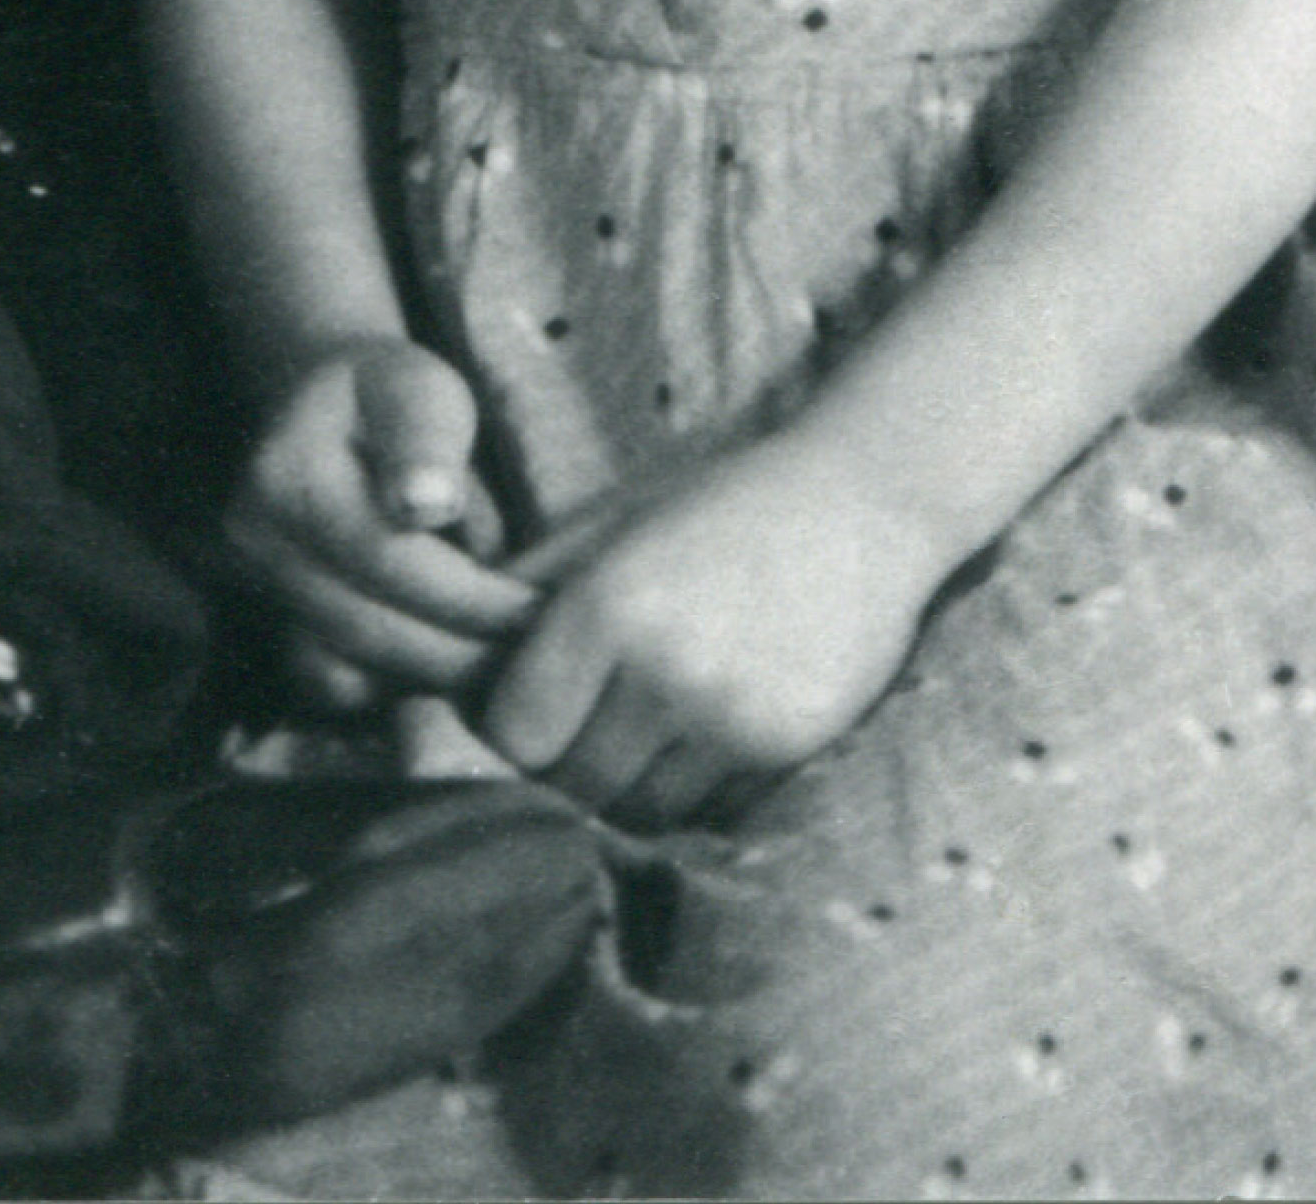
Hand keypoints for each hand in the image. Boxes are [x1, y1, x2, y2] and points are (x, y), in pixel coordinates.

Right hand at [225, 338, 534, 701]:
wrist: (322, 408)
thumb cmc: (389, 395)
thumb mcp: (418, 389)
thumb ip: (425, 439)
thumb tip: (427, 506)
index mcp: (286, 475)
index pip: (391, 561)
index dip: (476, 597)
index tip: (542, 609)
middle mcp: (252, 542)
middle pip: (372, 629)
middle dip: (465, 650)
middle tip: (537, 653)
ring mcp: (252, 591)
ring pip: (353, 675)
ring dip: (436, 679)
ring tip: (500, 659)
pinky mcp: (270, 627)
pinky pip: (334, 687)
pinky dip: (394, 687)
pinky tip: (447, 661)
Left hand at [485, 421, 946, 825]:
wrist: (862, 501)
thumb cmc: (717, 502)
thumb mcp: (609, 523)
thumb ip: (529, 593)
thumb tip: (454, 667)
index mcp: (607, 603)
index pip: (513, 733)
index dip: (508, 726)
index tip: (524, 702)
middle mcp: (667, 669)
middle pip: (570, 784)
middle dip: (562, 762)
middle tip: (580, 720)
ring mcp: (732, 719)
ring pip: (637, 810)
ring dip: (625, 786)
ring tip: (639, 727)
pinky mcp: (786, 752)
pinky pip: (705, 812)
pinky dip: (688, 790)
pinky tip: (699, 732)